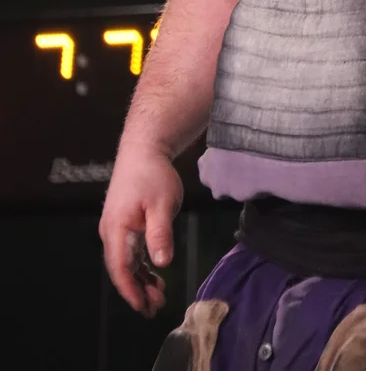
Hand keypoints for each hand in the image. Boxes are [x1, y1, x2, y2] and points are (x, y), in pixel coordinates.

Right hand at [99, 144, 182, 316]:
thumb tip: (161, 262)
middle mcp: (112, 231)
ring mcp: (117, 228)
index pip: (119, 267)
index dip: (130, 290)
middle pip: (122, 268)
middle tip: (155, 307)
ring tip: (158, 296)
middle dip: (137, 290)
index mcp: (117, 228)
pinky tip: (155, 275)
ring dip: (140, 280)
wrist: (143, 150)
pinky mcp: (125, 224)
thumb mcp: (161, 203)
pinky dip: (141, 265)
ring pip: (126, 262)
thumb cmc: (152, 174)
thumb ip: (160, 233)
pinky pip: (131, 251)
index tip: (142, 306)